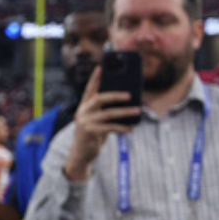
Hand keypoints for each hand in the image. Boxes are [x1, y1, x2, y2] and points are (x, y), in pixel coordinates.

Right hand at [64, 63, 140, 181]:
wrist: (81, 153)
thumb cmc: (93, 133)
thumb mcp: (96, 120)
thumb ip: (105, 110)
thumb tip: (128, 103)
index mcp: (84, 106)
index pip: (90, 88)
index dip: (96, 77)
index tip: (102, 66)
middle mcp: (83, 111)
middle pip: (100, 98)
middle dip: (116, 95)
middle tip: (130, 95)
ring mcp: (85, 121)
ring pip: (108, 113)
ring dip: (125, 112)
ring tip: (138, 111)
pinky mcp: (90, 132)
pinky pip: (110, 127)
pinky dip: (122, 128)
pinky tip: (131, 128)